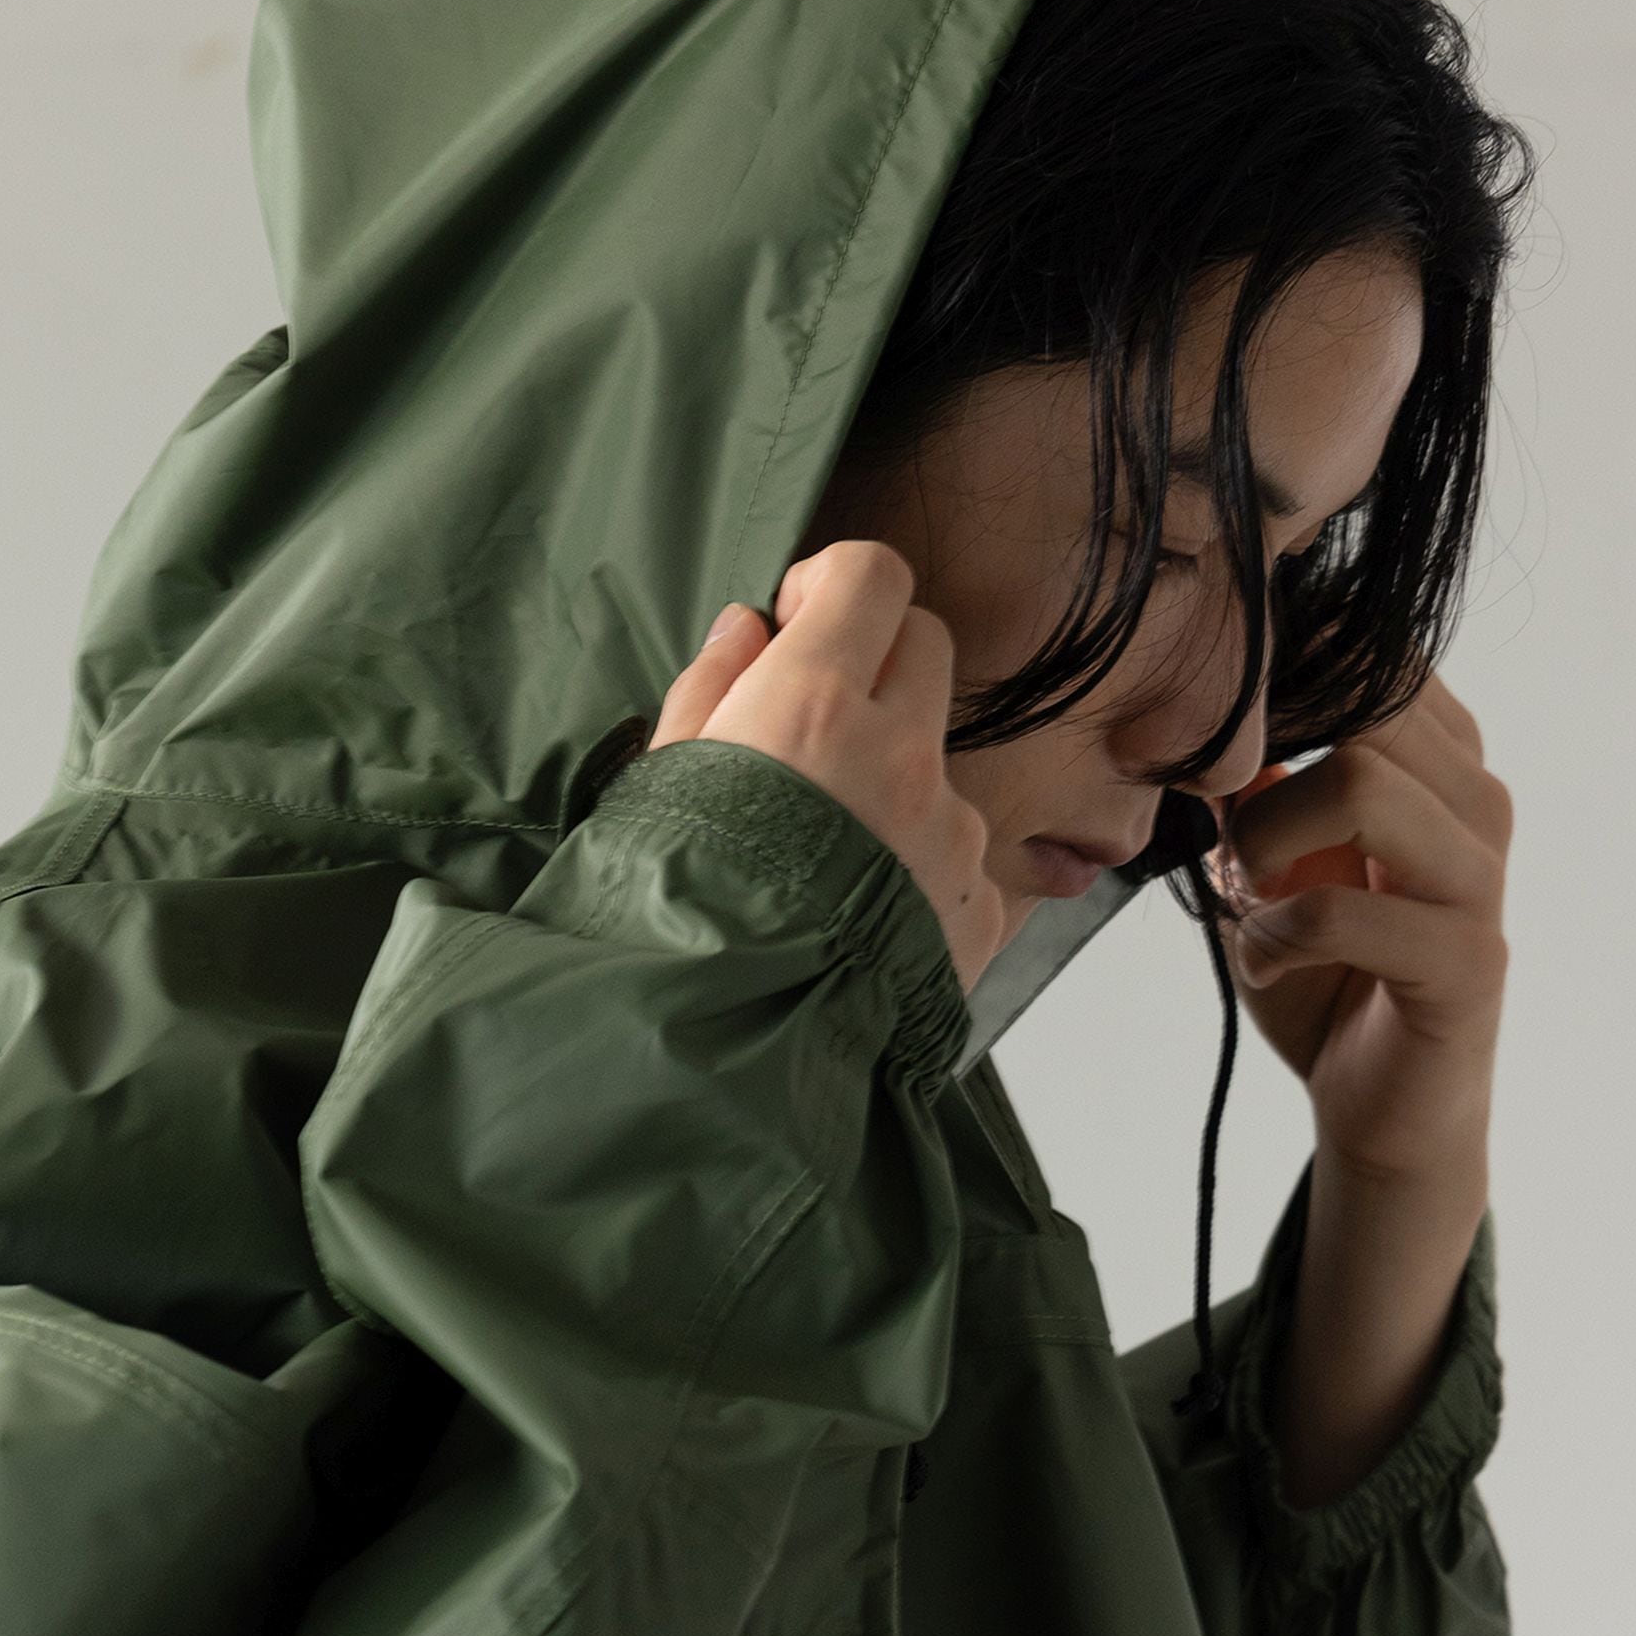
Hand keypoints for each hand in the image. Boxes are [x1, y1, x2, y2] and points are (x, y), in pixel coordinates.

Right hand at [650, 541, 1008, 990]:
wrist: (726, 1058)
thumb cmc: (670, 925)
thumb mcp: (656, 789)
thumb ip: (711, 691)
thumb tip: (748, 631)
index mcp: (814, 706)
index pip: (872, 577)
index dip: (834, 585)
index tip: (798, 622)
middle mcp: (902, 757)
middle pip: (926, 644)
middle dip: (875, 659)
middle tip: (812, 719)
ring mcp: (952, 833)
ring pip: (938, 761)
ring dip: (891, 777)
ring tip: (819, 857)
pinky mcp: (979, 906)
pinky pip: (957, 854)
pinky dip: (914, 867)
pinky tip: (856, 914)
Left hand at [1210, 669, 1510, 1190]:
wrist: (1378, 1106)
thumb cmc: (1325, 974)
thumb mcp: (1270, 860)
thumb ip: (1252, 783)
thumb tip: (1208, 707)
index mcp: (1440, 763)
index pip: (1373, 653)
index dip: (1279, 684)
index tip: (1218, 757)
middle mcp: (1478, 802)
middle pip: (1366, 696)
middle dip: (1262, 763)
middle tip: (1233, 842)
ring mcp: (1481, 879)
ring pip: (1362, 783)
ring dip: (1267, 839)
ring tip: (1250, 894)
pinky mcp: (1469, 961)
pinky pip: (1341, 911)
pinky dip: (1272, 936)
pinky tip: (1266, 961)